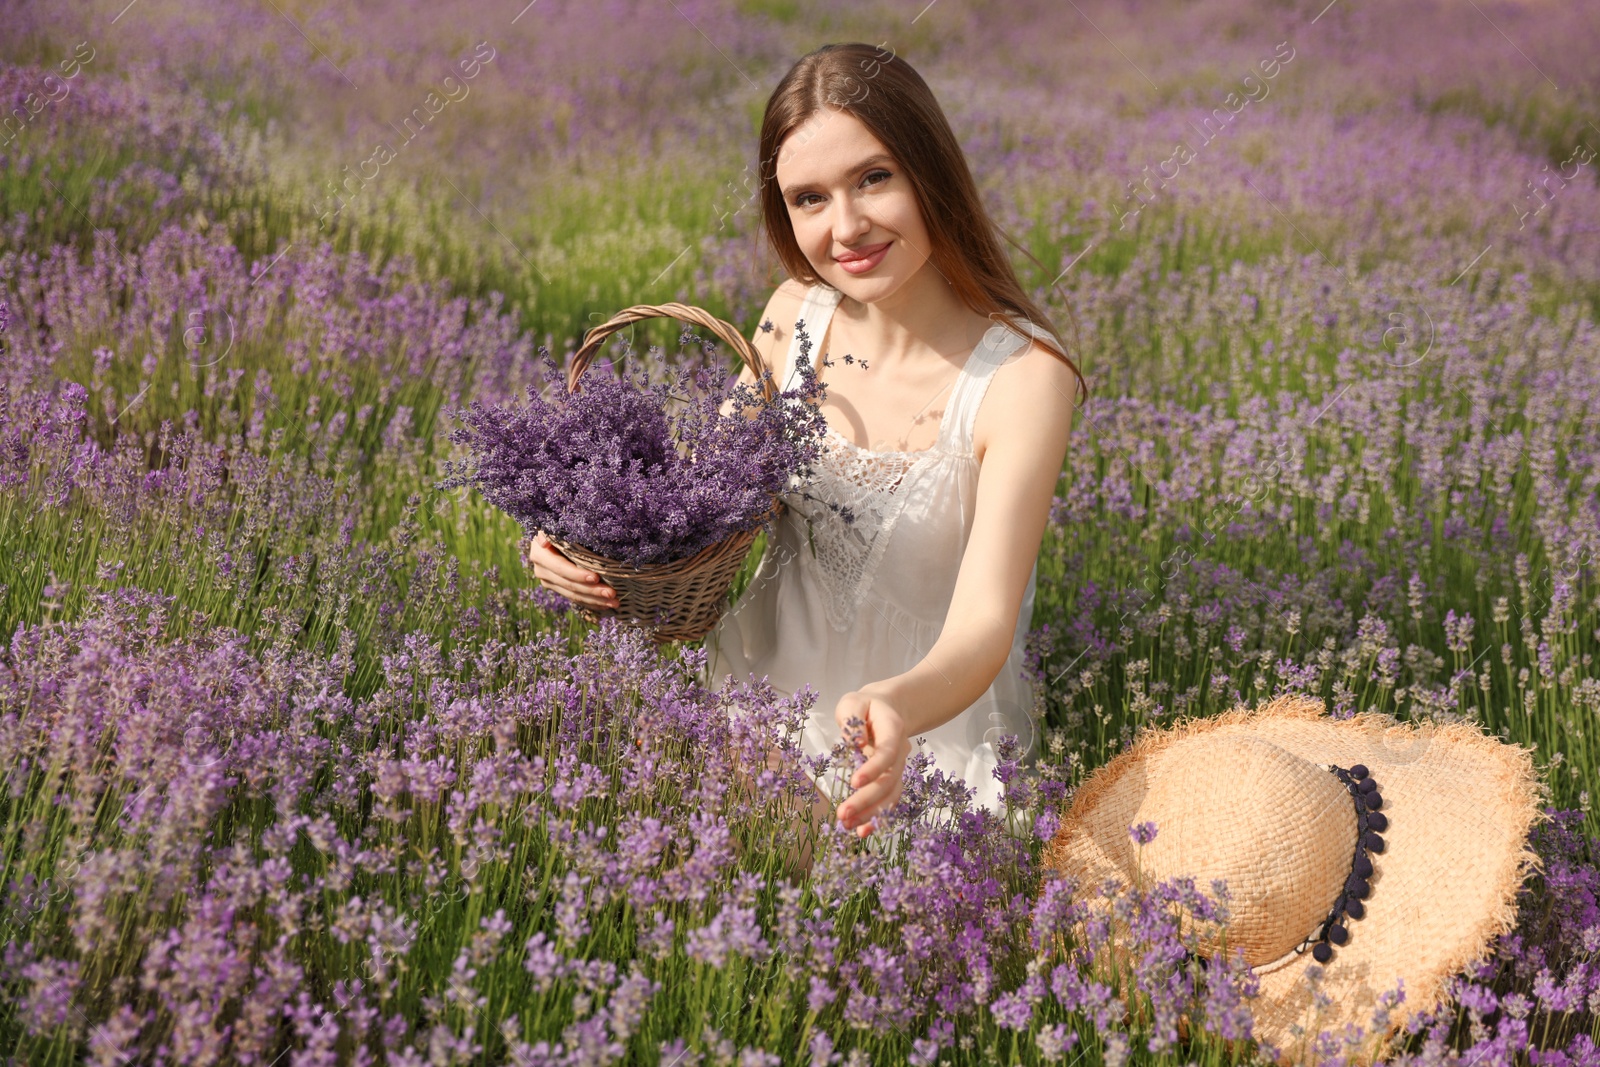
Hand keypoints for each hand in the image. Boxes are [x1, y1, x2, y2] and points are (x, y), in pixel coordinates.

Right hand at [524, 531, 619, 610]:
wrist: (553, 534)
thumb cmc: (560, 526)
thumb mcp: (556, 526)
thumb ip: (553, 532)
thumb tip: (544, 541)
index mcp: (540, 554)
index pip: (561, 568)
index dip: (578, 574)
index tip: (596, 577)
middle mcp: (541, 570)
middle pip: (570, 585)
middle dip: (592, 591)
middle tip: (612, 594)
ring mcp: (549, 581)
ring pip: (574, 595)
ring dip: (595, 600)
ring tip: (614, 602)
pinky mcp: (558, 588)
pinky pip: (575, 598)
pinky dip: (592, 602)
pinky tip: (606, 604)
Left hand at [832, 689, 911, 838]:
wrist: (885, 711)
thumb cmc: (865, 707)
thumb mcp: (853, 703)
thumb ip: (852, 720)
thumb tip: (856, 743)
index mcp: (893, 730)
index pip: (887, 753)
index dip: (874, 769)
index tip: (854, 782)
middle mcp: (901, 753)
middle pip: (889, 781)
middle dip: (867, 800)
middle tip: (843, 813)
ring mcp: (898, 769)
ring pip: (890, 796)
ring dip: (870, 814)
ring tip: (847, 825)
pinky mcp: (891, 781)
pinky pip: (887, 802)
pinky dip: (876, 818)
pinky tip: (860, 831)